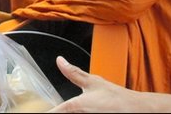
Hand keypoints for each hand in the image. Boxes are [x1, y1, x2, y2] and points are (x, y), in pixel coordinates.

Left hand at [49, 57, 170, 112]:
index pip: (53, 113)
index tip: (31, 111)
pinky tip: (82, 112)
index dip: (46, 112)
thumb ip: (74, 72)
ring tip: (73, 109)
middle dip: (57, 112)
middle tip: (51, 108)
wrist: (139, 110)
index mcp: (75, 106)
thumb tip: (60, 61)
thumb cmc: (117, 98)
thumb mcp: (93, 82)